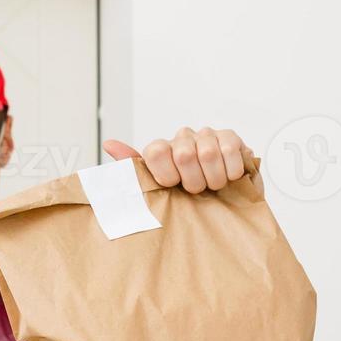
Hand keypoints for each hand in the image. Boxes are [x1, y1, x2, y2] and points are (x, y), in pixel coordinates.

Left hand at [103, 127, 250, 194]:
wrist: (223, 205)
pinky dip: (230, 170)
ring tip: (213, 186)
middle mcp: (182, 138)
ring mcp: (206, 135)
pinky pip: (230, 150)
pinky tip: (229, 177)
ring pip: (208, 153)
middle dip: (194, 181)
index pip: (156, 151)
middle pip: (184, 154)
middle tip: (197, 191)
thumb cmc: (186, 202)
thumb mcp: (157, 194)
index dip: (167, 174)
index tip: (173, 186)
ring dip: (213, 179)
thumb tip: (109, 144)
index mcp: (161, 150)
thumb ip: (134, 172)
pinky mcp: (231, 137)